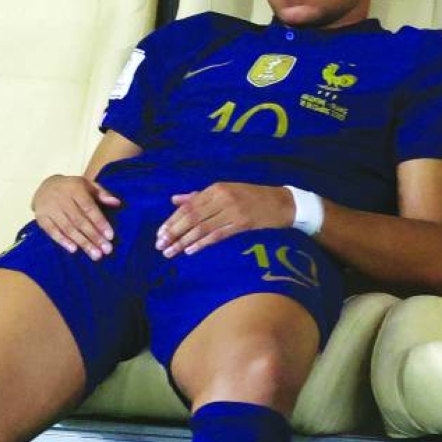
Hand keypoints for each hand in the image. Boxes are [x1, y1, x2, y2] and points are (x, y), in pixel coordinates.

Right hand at [32, 174, 120, 258]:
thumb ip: (102, 193)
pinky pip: (51, 231)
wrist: (45, 186)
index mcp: (75, 188)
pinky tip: (74, 249)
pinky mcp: (41, 217)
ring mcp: (50, 208)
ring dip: (82, 242)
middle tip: (106, 250)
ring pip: (67, 227)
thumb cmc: (73, 188)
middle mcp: (61, 198)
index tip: (110, 236)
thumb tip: (117, 203)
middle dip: (93, 236)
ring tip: (95, 254)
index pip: (89, 207)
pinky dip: (62, 240)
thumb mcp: (88, 185)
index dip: (99, 222)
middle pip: (79, 220)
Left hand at [155, 182, 294, 256]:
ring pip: (202, 227)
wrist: (282, 202)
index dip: (171, 221)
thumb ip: (197, 196)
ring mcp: (232, 210)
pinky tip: (190, 251)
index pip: (187, 206)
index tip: (159, 234)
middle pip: (191, 217)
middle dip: (173, 232)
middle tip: (160, 246)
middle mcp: (222, 198)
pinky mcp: (243, 223)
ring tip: (170, 252)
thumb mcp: (224, 191)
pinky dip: (202, 243)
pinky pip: (218, 235)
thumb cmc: (250, 197)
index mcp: (215, 188)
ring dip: (184, 241)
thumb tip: (174, 200)